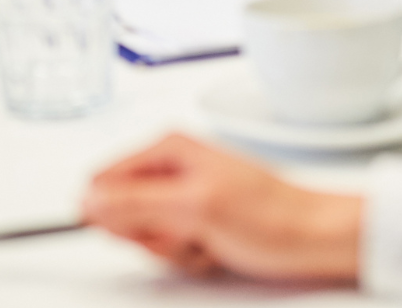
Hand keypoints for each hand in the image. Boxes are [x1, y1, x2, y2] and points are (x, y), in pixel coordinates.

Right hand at [82, 134, 362, 284]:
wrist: (314, 237)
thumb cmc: (270, 217)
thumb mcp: (195, 209)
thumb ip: (136, 203)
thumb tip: (87, 200)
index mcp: (166, 148)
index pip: (102, 181)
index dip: (116, 216)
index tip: (147, 229)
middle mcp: (170, 165)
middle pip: (120, 210)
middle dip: (150, 234)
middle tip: (187, 233)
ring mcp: (182, 193)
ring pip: (144, 232)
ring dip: (172, 247)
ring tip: (206, 240)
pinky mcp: (194, 217)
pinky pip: (167, 244)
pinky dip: (187, 254)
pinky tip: (214, 248)